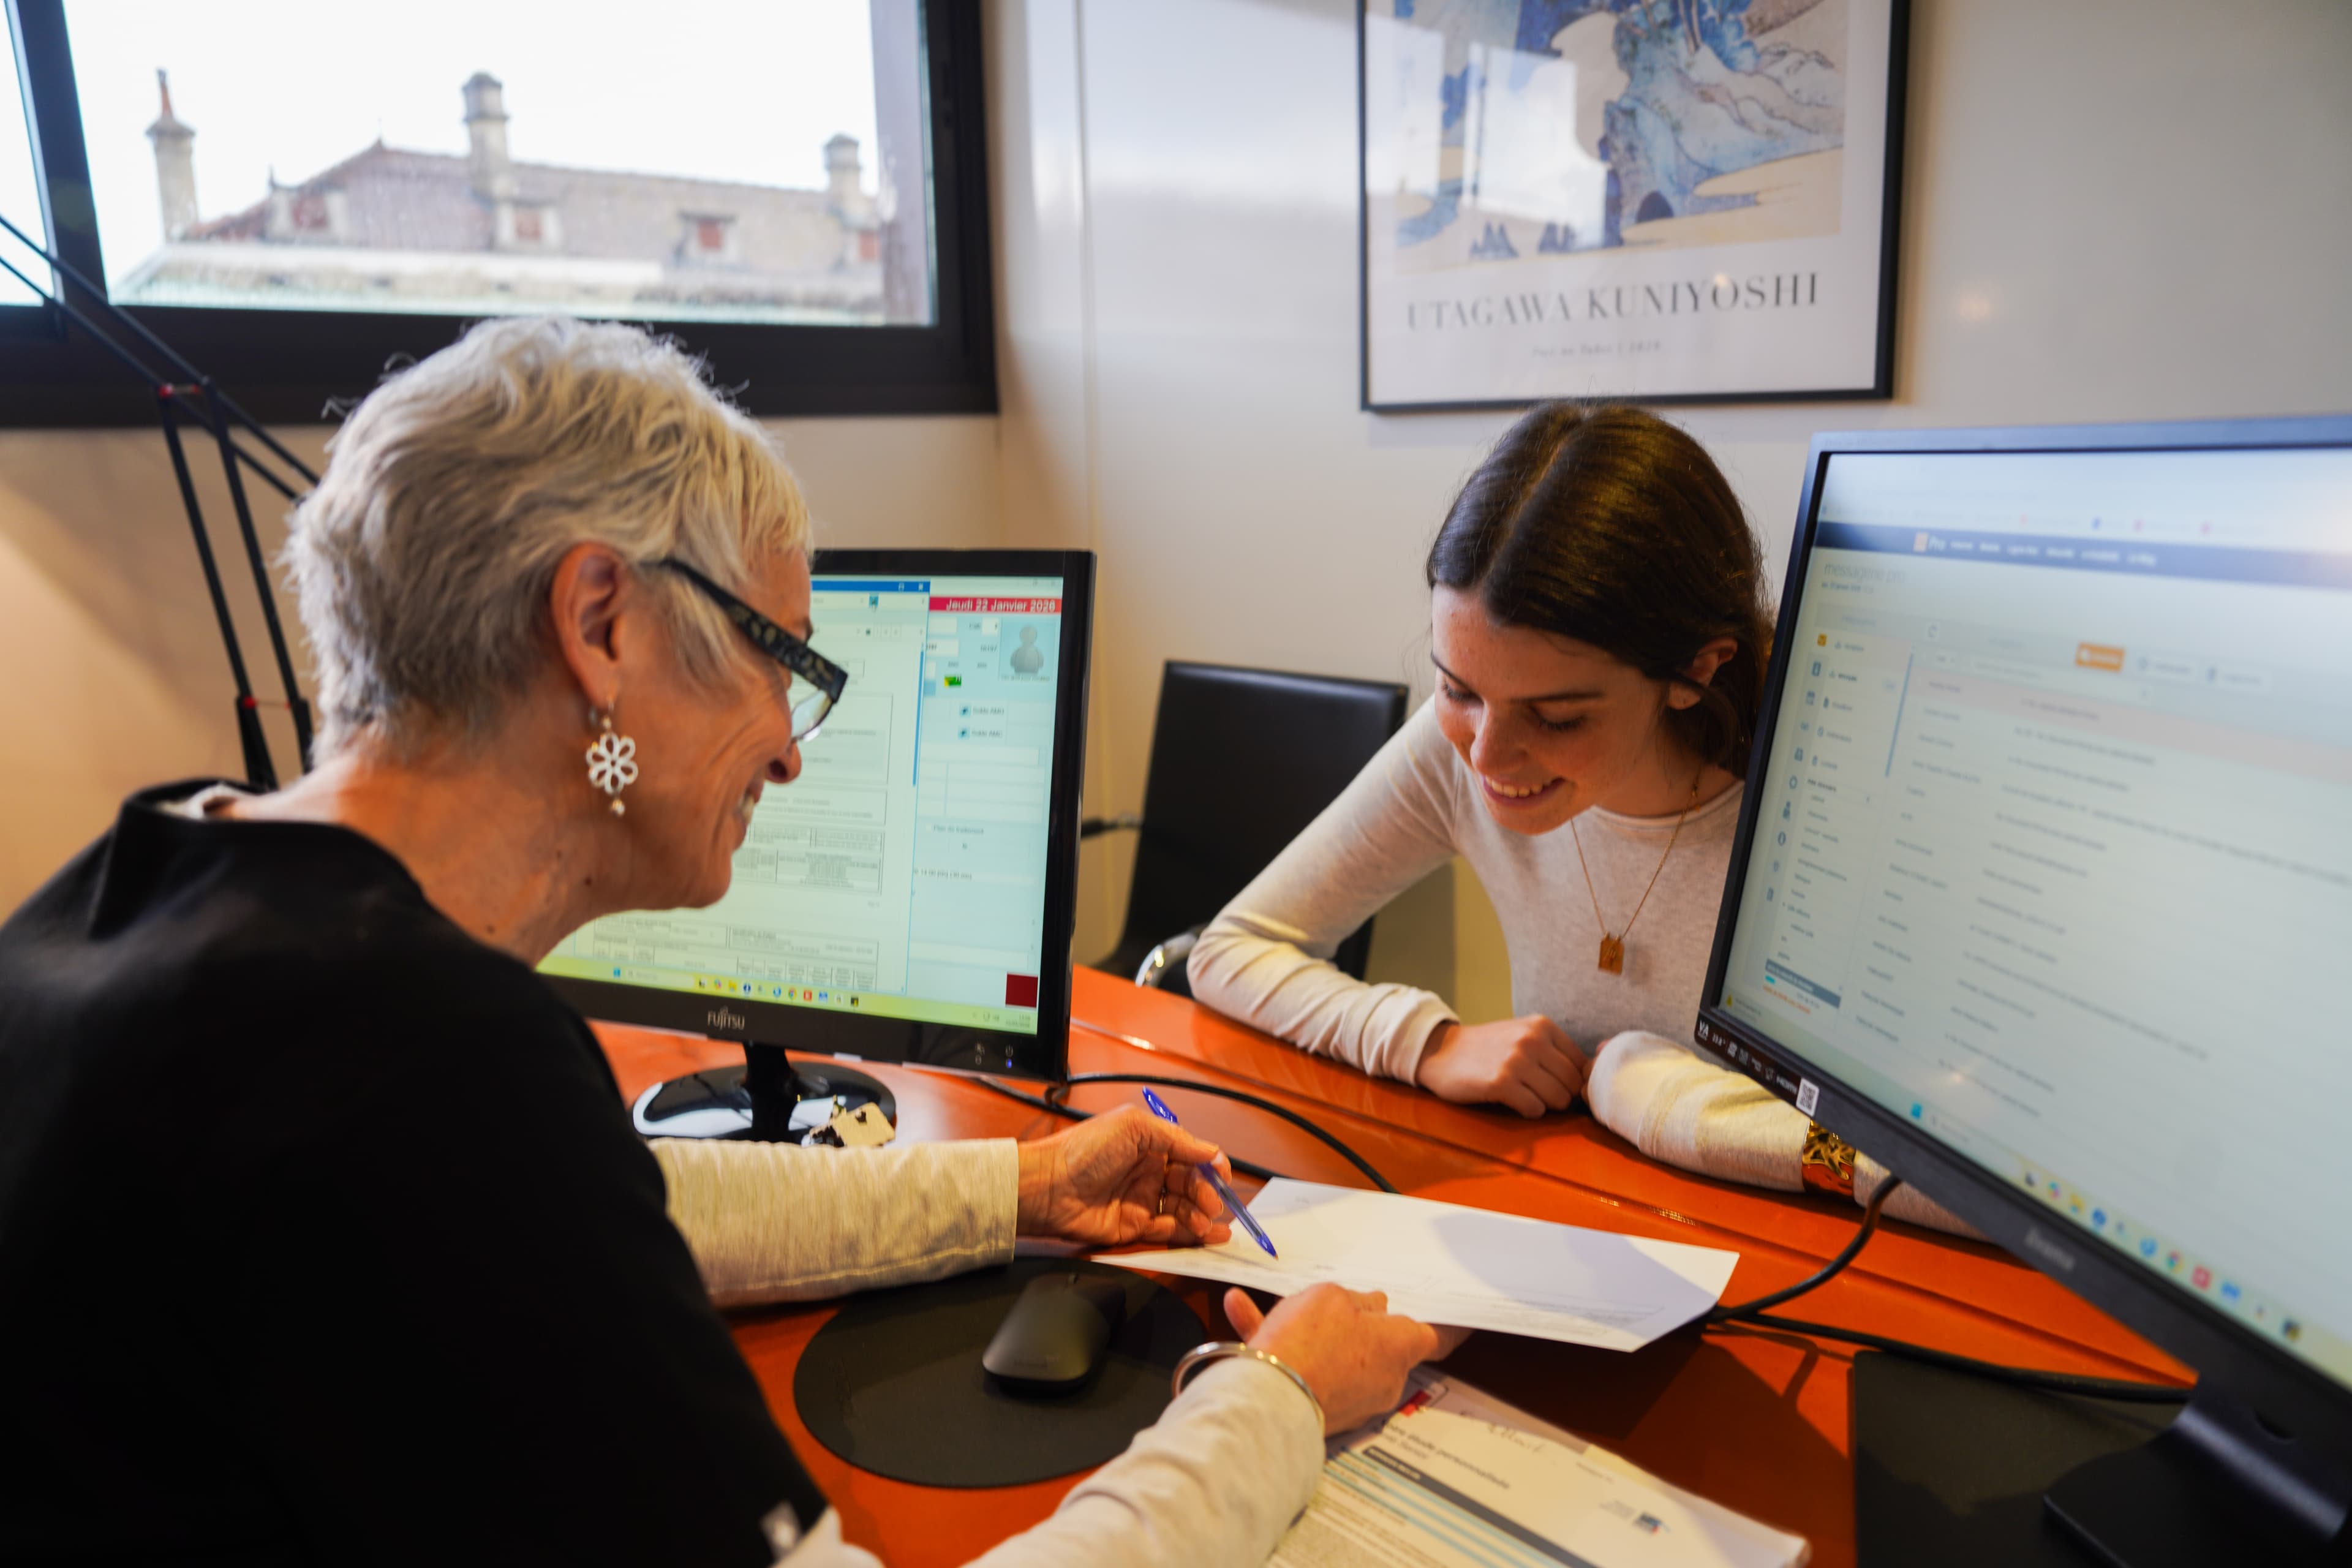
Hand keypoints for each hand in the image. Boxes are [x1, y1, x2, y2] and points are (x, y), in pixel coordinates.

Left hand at [1016, 1106, 1234, 1247]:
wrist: (1049, 1187)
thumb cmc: (1086, 1150)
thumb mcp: (1134, 1127)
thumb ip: (1176, 1138)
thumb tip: (1211, 1151)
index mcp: (1150, 1144)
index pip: (1191, 1155)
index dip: (1210, 1165)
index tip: (1223, 1176)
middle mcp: (1149, 1171)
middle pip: (1191, 1184)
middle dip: (1207, 1194)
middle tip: (1213, 1204)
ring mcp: (1142, 1200)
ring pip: (1183, 1210)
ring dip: (1202, 1216)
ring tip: (1209, 1223)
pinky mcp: (1134, 1227)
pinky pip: (1168, 1231)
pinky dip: (1191, 1234)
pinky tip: (1209, 1235)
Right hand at [1223, 1285, 1447, 1434]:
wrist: (1270, 1399)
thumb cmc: (1309, 1340)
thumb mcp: (1331, 1297)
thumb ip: (1356, 1300)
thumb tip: (1371, 1307)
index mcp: (1399, 1346)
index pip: (1435, 1336)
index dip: (1449, 1327)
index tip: (1463, 1321)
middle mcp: (1384, 1378)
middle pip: (1380, 1345)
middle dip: (1358, 1325)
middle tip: (1333, 1303)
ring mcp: (1353, 1398)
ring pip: (1335, 1355)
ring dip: (1308, 1332)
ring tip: (1272, 1307)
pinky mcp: (1321, 1408)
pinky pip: (1306, 1370)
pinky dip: (1282, 1347)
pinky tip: (1242, 1312)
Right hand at [1415, 1016, 1586, 1116]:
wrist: (1441, 1052)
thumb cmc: (1486, 1048)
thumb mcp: (1523, 1034)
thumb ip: (1554, 1051)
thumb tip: (1588, 1080)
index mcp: (1542, 1025)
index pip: (1581, 1063)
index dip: (1573, 1081)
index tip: (1556, 1085)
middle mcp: (1532, 1040)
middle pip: (1572, 1084)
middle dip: (1560, 1095)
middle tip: (1538, 1094)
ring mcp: (1516, 1061)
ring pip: (1557, 1099)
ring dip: (1544, 1104)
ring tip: (1524, 1096)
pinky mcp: (1501, 1083)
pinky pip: (1534, 1109)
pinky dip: (1528, 1111)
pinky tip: (1512, 1101)